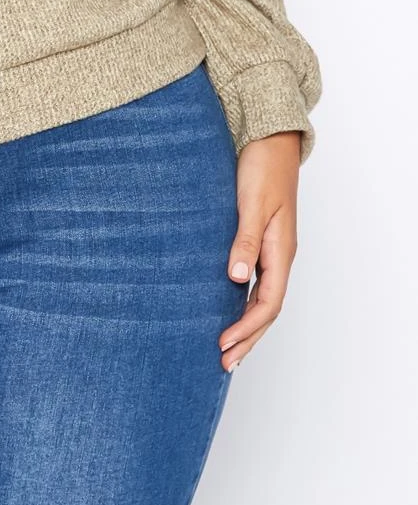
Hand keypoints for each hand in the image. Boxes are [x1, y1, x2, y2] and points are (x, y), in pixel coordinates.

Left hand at [217, 130, 301, 372]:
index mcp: (281, 250)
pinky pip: (255, 281)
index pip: (267, 303)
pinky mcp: (260, 239)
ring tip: (226, 348)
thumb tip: (236, 278)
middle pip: (266, 309)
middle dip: (248, 338)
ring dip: (245, 324)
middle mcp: (278, 255)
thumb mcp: (252, 204)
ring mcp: (271, 248)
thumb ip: (244, 240)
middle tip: (224, 364)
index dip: (246, 328)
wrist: (270, 141)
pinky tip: (227, 308)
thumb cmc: (262, 168)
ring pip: (261, 298)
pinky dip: (243, 301)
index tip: (223, 345)